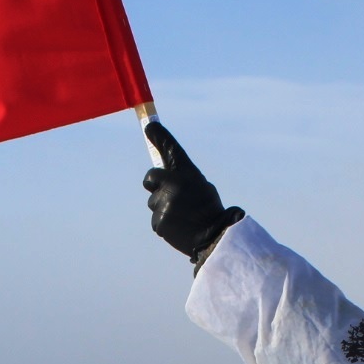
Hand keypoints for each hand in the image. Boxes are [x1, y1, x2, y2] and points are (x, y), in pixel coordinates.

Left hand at [142, 122, 243, 262]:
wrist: (214, 236)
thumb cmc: (209, 210)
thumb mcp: (201, 186)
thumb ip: (182, 179)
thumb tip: (164, 178)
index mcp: (187, 173)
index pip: (170, 149)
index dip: (159, 137)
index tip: (150, 126)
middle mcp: (173, 185)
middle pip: (150, 178)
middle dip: (156, 185)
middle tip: (171, 195)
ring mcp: (164, 203)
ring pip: (153, 202)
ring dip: (163, 207)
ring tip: (182, 216)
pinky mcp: (159, 221)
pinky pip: (156, 219)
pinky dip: (165, 223)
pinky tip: (180, 227)